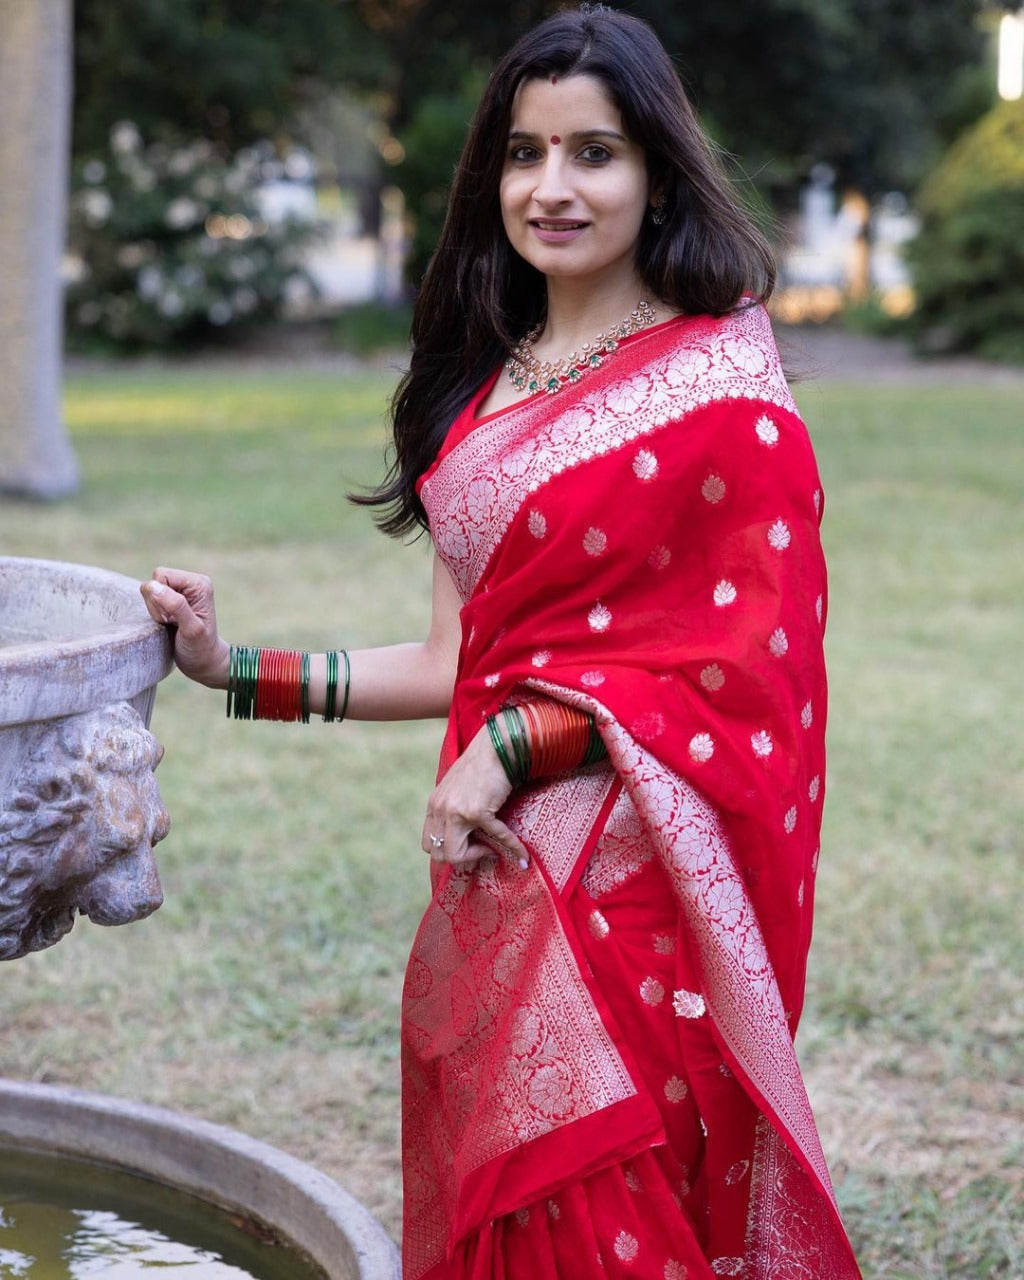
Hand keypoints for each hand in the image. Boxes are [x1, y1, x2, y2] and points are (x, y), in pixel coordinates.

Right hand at [140, 567, 229, 687]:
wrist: (204, 662)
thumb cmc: (201, 648)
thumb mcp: (191, 629)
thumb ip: (176, 606)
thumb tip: (153, 586)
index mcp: (198, 583)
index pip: (161, 576)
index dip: (159, 598)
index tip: (173, 618)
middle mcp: (191, 583)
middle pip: (154, 582)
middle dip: (156, 604)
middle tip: (171, 622)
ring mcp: (181, 590)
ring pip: (150, 591)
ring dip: (155, 610)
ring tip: (171, 624)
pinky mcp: (172, 599)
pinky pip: (150, 599)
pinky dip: (155, 613)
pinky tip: (168, 624)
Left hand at [421, 723, 529, 870]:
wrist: (496, 746)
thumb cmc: (482, 765)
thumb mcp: (458, 788)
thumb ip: (454, 808)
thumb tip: (465, 833)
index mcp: (434, 805)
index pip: (429, 843)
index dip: (448, 851)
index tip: (470, 846)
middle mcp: (440, 809)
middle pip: (437, 853)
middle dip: (460, 858)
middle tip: (480, 850)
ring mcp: (457, 812)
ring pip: (454, 855)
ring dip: (475, 857)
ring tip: (491, 849)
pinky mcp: (478, 811)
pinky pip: (496, 839)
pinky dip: (512, 848)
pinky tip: (522, 853)